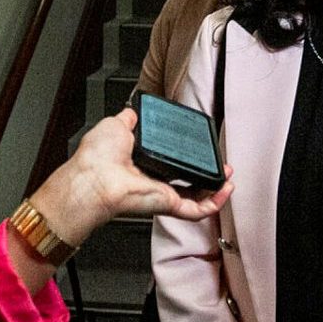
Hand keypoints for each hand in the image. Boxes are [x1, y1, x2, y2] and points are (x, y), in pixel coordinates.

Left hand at [28, 107, 233, 247]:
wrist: (94, 177)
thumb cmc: (97, 157)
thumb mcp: (116, 125)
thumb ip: (130, 118)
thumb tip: (133, 110)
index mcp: (142, 161)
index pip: (170, 160)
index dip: (187, 154)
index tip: (200, 145)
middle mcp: (153, 179)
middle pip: (187, 180)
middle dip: (206, 172)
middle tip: (220, 164)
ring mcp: (162, 194)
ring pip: (196, 197)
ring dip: (215, 187)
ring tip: (228, 175)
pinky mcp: (167, 204)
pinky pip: (196, 210)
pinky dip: (214, 202)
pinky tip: (225, 189)